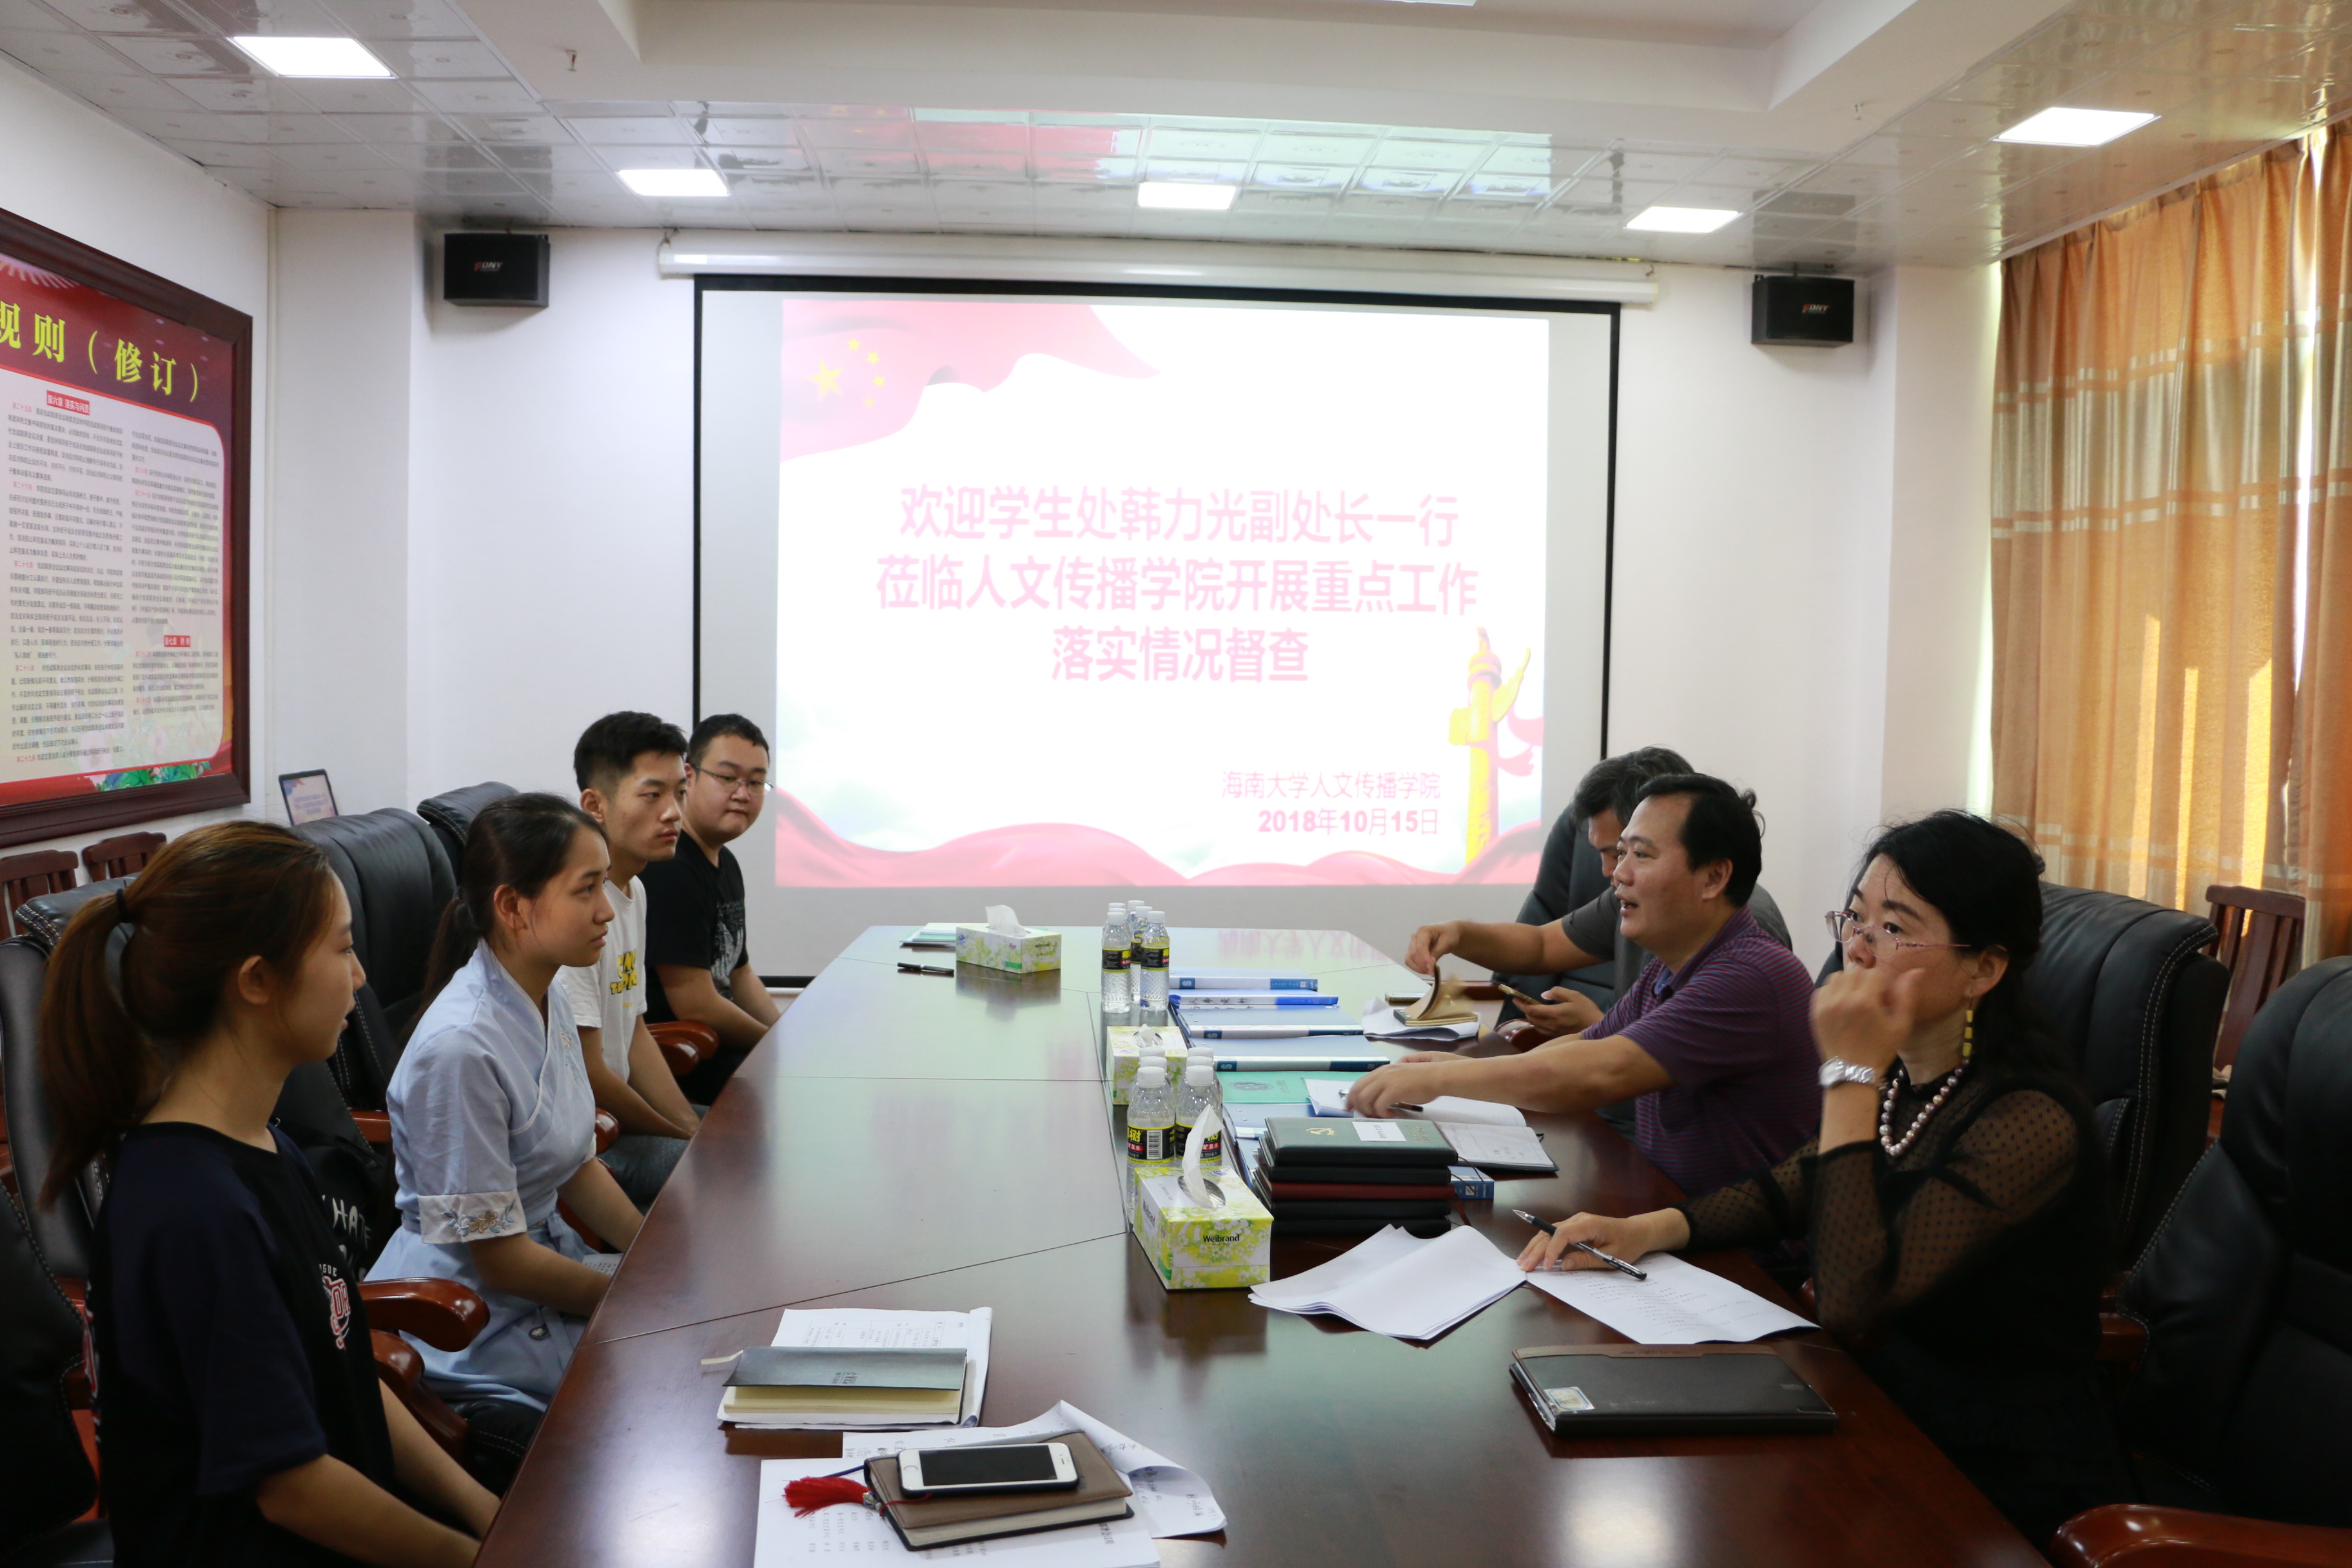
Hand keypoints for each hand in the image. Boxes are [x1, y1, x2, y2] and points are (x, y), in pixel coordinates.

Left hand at [1345, 1058, 1454, 1117]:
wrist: (1437, 1076)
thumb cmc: (1423, 1078)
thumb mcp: (1400, 1077)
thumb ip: (1387, 1083)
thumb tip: (1377, 1095)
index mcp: (1382, 1071)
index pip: (1358, 1084)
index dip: (1351, 1097)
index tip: (1350, 1107)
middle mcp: (1382, 1074)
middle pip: (1358, 1092)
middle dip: (1359, 1107)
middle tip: (1367, 1116)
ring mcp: (1387, 1081)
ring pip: (1365, 1100)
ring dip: (1370, 1111)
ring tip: (1381, 1115)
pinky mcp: (1395, 1090)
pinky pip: (1379, 1106)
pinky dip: (1382, 1113)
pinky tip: (1392, 1114)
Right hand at [1402, 922, 1461, 977]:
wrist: (1449, 933)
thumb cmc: (1449, 935)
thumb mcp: (1447, 943)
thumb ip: (1437, 953)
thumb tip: (1429, 966)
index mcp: (1423, 931)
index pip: (1421, 947)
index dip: (1425, 960)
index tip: (1431, 970)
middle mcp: (1415, 936)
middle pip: (1413, 954)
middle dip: (1422, 966)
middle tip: (1433, 973)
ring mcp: (1412, 943)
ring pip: (1409, 959)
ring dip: (1418, 968)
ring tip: (1430, 972)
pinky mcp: (1412, 950)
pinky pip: (1410, 961)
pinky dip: (1416, 968)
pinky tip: (1426, 970)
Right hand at [1515, 1209, 1687, 1271]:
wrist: (1638, 1232)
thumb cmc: (1628, 1244)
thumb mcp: (1611, 1257)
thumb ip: (1586, 1261)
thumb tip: (1563, 1266)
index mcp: (1588, 1224)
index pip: (1562, 1234)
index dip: (1552, 1250)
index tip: (1547, 1267)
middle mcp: (1578, 1219)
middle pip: (1550, 1232)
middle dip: (1536, 1250)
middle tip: (1524, 1266)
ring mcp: (1574, 1222)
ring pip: (1548, 1232)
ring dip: (1535, 1247)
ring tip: (1522, 1261)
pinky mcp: (1573, 1227)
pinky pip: (1554, 1234)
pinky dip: (1542, 1245)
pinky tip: (1533, 1254)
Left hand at [1516, 988, 1600, 1036]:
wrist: (1598, 1028)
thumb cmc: (1587, 1010)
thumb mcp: (1574, 995)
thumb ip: (1557, 993)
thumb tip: (1543, 995)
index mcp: (1554, 1014)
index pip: (1531, 1010)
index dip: (1521, 1004)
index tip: (1515, 998)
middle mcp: (1551, 1025)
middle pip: (1531, 1019)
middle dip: (1524, 1010)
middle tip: (1522, 1002)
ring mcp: (1554, 1032)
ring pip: (1536, 1026)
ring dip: (1530, 1018)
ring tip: (1530, 1010)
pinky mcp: (1558, 1036)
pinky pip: (1542, 1031)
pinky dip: (1537, 1024)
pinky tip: (1540, 1020)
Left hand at [1810, 964, 1923, 1075]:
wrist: (1851, 1072)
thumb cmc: (1880, 1050)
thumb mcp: (1901, 1026)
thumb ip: (1906, 996)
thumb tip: (1915, 971)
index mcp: (1865, 1001)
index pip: (1875, 973)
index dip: (1884, 983)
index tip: (1885, 999)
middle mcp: (1842, 998)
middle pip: (1856, 971)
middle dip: (1867, 980)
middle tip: (1872, 999)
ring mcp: (1826, 1004)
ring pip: (1837, 976)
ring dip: (1849, 983)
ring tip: (1856, 1000)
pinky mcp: (1815, 1011)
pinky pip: (1824, 988)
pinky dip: (1834, 991)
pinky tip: (1843, 1005)